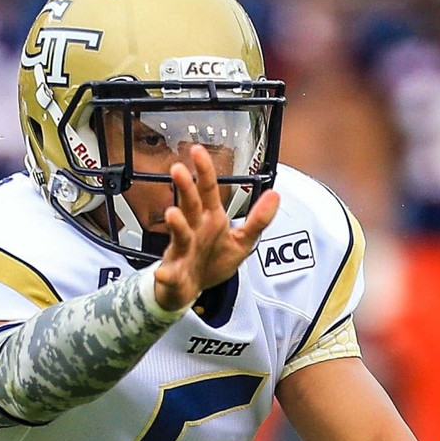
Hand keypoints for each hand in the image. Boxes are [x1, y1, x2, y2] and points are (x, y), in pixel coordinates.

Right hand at [152, 143, 279, 315]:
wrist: (189, 290)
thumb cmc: (212, 261)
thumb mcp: (242, 242)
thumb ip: (258, 220)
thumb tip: (276, 195)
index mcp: (210, 219)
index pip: (208, 190)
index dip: (204, 171)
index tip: (197, 150)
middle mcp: (193, 230)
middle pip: (190, 205)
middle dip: (184, 188)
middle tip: (178, 169)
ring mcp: (182, 251)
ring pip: (178, 235)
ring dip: (176, 225)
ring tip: (172, 215)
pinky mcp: (174, 275)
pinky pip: (169, 275)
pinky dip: (166, 275)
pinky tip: (164, 273)